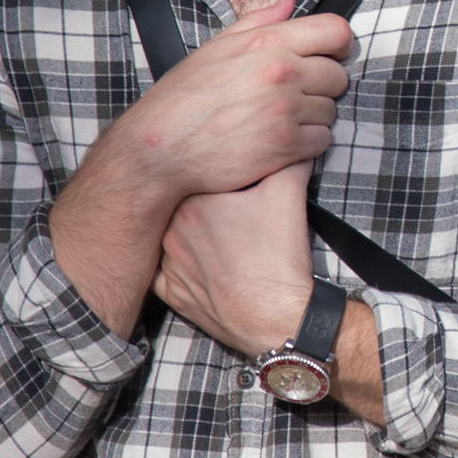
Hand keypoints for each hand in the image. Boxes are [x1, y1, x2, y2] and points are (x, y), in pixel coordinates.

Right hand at [124, 9, 354, 198]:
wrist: (159, 148)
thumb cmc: (183, 99)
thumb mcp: (214, 48)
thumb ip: (257, 22)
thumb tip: (289, 2)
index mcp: (267, 43)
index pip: (336, 31)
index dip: (337, 46)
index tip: (329, 56)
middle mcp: (282, 73)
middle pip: (338, 76)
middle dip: (322, 86)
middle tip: (296, 96)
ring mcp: (285, 110)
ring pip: (331, 111)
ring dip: (313, 117)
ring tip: (281, 120)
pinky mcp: (285, 146)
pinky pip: (322, 141)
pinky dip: (307, 144)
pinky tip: (281, 141)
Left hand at [149, 167, 387, 423]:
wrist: (277, 316)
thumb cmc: (281, 256)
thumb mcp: (290, 193)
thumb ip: (287, 157)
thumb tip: (291, 141)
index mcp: (194, 199)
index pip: (201, 174)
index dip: (220, 176)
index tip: (233, 182)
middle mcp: (171, 228)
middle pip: (184, 203)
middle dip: (205, 202)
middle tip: (231, 211)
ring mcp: (167, 262)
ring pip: (172, 234)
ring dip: (190, 232)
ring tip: (223, 238)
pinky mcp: (170, 292)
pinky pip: (166, 270)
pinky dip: (183, 265)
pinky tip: (206, 263)